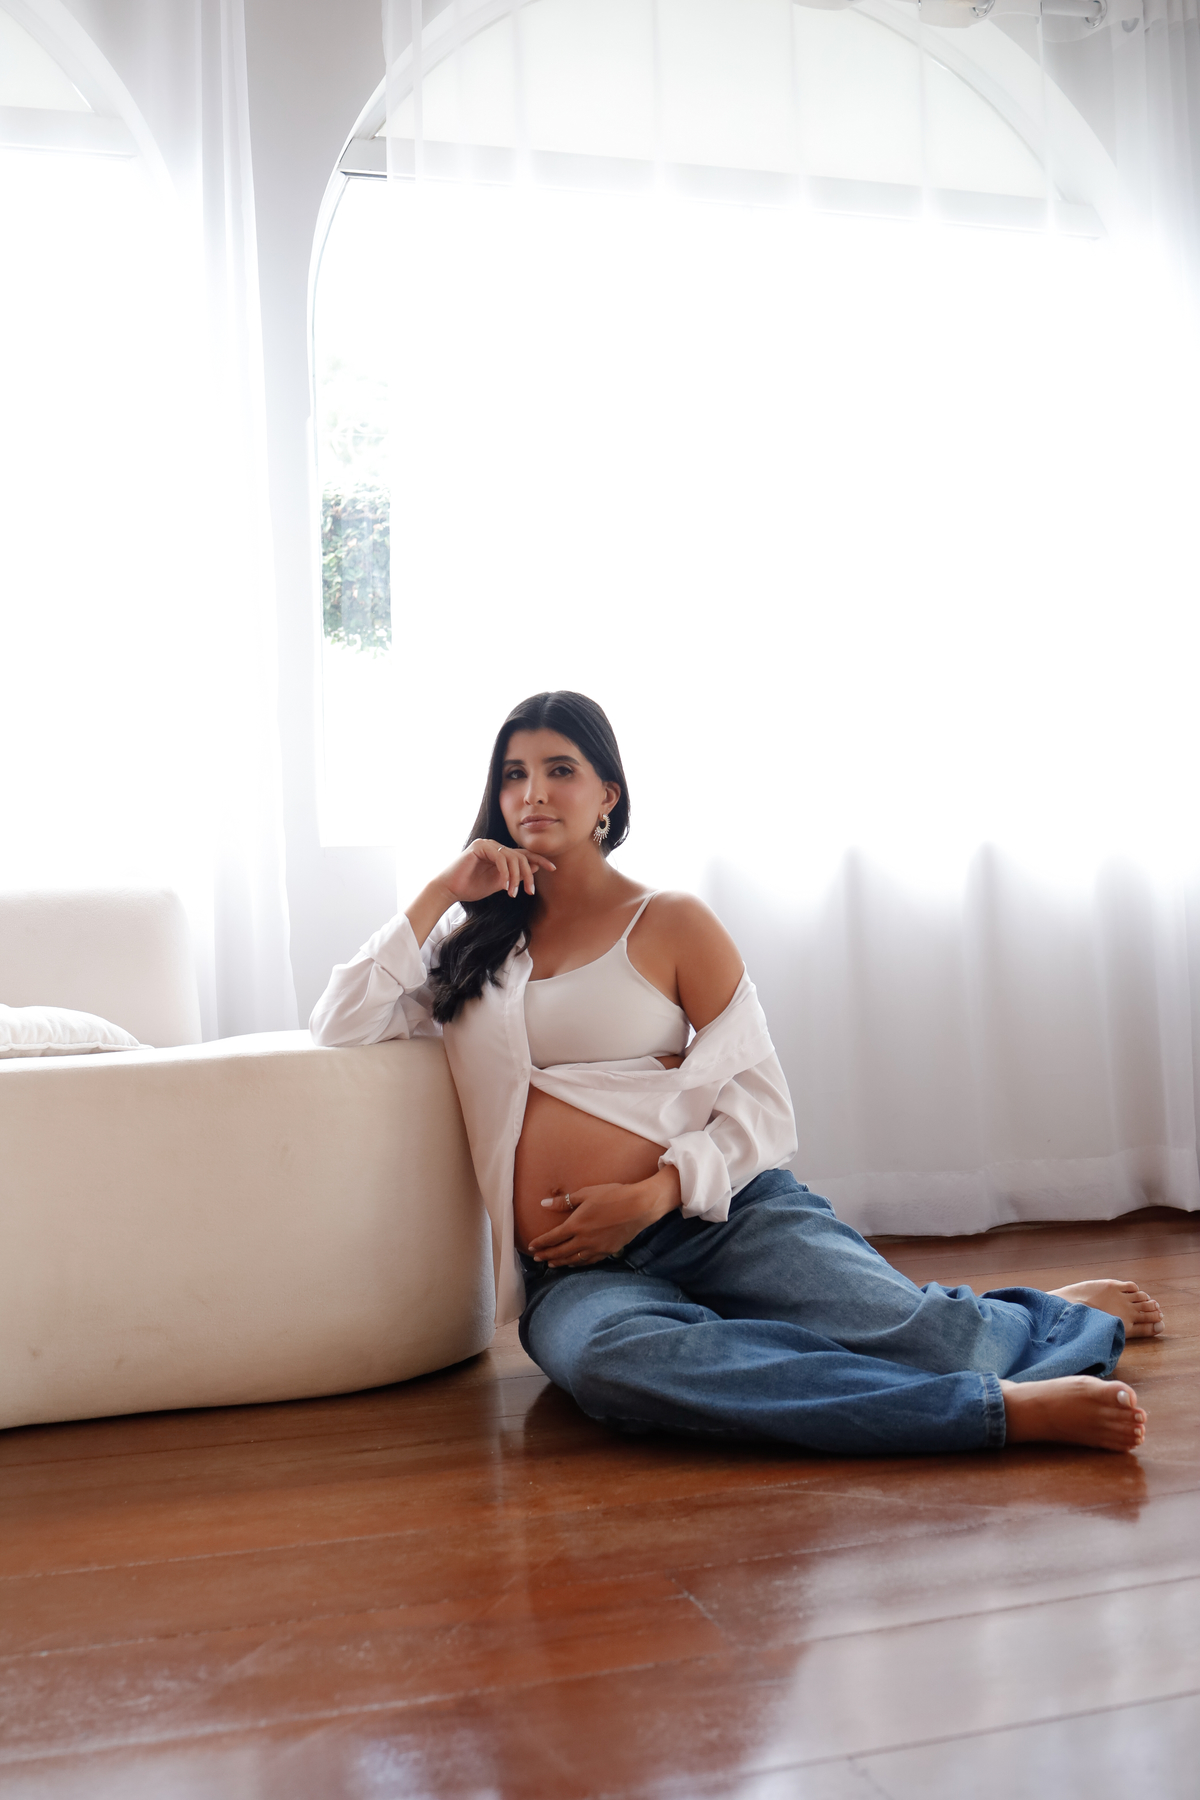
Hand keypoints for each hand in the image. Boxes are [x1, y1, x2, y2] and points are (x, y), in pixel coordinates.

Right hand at [438, 838, 555, 904]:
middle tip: (529, 891)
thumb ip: (515, 876)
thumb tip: (535, 867)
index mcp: (500, 854)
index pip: (523, 854)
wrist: (450, 890)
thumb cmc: (471, 888)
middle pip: (521, 856)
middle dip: (528, 875)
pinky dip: (505, 873)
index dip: (539, 860)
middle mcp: (495, 846)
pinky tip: (504, 886)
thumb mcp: (499, 884)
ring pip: (512, 858)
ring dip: (515, 877)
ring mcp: (487, 844)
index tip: (553, 869)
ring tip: (513, 893)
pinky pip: (500, 858)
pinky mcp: (480, 846)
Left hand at [527, 1167, 680, 1267]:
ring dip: (560, 1262)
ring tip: (552, 1265)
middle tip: (537, 1258)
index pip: (553, 1238)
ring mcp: (596, 1248)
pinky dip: (578, 1264)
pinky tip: (574, 1263)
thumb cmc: (613, 1195)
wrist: (639, 1207)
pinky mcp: (607, 1251)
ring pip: (573, 1259)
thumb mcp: (587, 1193)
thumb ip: (564, 1201)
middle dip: (547, 1256)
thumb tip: (544, 1204)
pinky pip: (588, 1261)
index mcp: (576, 1225)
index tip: (532, 1247)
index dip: (541, 1243)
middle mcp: (584, 1240)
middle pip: (560, 1252)